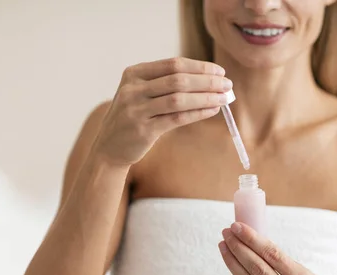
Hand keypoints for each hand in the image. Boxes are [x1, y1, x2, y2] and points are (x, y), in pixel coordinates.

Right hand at [95, 57, 232, 165]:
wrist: (108, 147)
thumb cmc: (132, 118)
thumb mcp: (141, 94)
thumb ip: (166, 85)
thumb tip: (209, 81)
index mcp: (134, 73)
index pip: (173, 64)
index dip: (200, 67)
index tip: (220, 71)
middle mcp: (133, 89)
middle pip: (179, 80)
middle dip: (207, 81)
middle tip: (228, 85)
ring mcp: (137, 110)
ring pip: (179, 99)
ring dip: (206, 97)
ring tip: (224, 98)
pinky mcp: (143, 130)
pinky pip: (177, 118)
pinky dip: (197, 113)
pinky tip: (212, 111)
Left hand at [218, 222, 336, 274]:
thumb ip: (287, 267)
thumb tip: (259, 246)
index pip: (273, 255)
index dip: (253, 239)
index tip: (238, 226)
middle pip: (257, 268)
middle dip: (238, 248)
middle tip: (227, 233)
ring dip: (234, 263)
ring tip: (224, 247)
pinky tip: (234, 267)